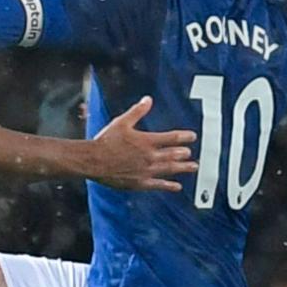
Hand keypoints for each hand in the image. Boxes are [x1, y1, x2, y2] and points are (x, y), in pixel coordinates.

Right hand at [83, 96, 197, 192]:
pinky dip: (169, 186)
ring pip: (170, 169)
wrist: (93, 160)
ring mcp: (146, 171)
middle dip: (184, 153)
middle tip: (191, 153)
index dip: (184, 137)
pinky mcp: (140, 183)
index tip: (192, 136)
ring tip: (193, 167)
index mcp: (146, 141)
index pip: (172, 138)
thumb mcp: (122, 122)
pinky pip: (158, 185)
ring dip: (183, 168)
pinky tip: (176, 186)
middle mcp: (149, 156)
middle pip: (173, 154)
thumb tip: (148, 100)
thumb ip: (137, 111)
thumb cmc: (106, 141)